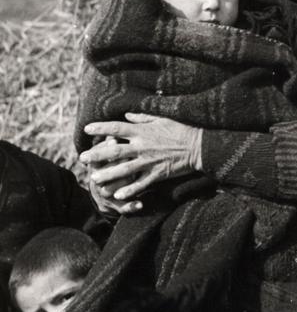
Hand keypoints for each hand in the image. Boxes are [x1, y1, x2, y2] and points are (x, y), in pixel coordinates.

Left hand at [80, 114, 202, 199]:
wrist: (200, 146)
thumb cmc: (181, 130)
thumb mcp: (162, 119)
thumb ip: (143, 118)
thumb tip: (127, 115)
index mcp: (143, 131)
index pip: (116, 128)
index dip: (100, 128)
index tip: (87, 129)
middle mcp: (143, 146)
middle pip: (114, 151)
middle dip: (97, 155)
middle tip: (82, 159)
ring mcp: (149, 161)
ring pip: (124, 169)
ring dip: (108, 175)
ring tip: (94, 179)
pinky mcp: (158, 174)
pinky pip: (141, 184)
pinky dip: (129, 190)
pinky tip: (118, 195)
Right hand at [88, 140, 143, 214]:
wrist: (107, 196)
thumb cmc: (111, 166)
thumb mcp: (110, 153)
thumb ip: (115, 138)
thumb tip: (125, 117)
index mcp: (96, 166)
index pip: (96, 156)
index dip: (103, 148)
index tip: (114, 139)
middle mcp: (98, 180)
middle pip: (102, 172)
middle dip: (112, 165)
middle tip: (125, 157)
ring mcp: (107, 193)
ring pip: (110, 190)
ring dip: (121, 184)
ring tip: (132, 178)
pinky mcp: (116, 205)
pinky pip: (122, 207)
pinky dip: (131, 206)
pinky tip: (141, 204)